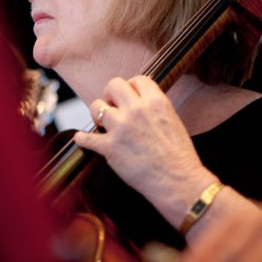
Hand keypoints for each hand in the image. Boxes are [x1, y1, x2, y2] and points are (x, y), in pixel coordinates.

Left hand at [74, 75, 210, 219]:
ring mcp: (121, 128)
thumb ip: (154, 108)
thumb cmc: (179, 156)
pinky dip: (82, 138)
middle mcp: (137, 110)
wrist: (178, 181)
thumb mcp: (172, 120)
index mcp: (156, 102)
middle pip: (113, 85)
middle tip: (111, 105)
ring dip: (97, 114)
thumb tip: (138, 104)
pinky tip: (81, 138)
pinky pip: (86, 138)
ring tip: (102, 123)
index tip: (128, 95)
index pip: (137, 79)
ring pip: (96, 106)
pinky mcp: (109, 148)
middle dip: (111, 94)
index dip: (131, 86)